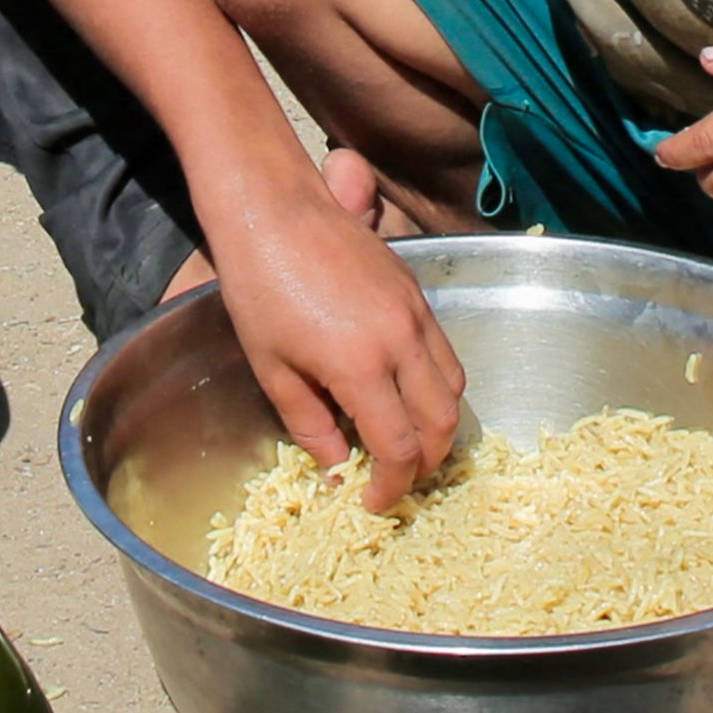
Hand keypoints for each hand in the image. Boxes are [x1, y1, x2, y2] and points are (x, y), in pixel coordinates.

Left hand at [203, 170, 464, 506]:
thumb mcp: (272, 369)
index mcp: (361, 366)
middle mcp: (402, 341)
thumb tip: (339, 466)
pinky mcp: (417, 291)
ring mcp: (416, 313)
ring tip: (405, 437)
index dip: (393, 486)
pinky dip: (434, 383)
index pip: (400, 447)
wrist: (274, 210)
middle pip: (442, 423)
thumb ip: (311, 425)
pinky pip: (444, 351)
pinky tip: (401, 388)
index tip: (374, 502)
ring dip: (437, 423)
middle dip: (426, 463)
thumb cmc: (259, 286)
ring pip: (453, 386)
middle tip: (397, 479)